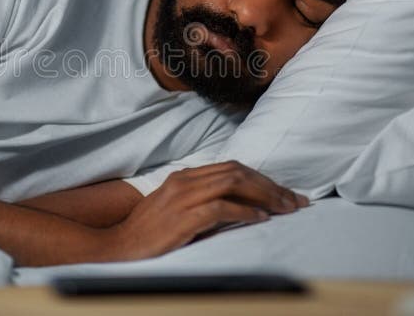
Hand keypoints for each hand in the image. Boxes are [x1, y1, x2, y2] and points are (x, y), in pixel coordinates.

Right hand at [103, 161, 308, 260]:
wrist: (119, 246)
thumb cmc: (149, 232)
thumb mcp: (175, 207)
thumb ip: (200, 199)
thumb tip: (237, 204)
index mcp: (184, 176)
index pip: (231, 168)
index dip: (261, 179)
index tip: (284, 194)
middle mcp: (185, 181)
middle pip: (237, 171)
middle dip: (270, 185)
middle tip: (294, 201)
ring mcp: (183, 197)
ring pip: (233, 184)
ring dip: (264, 196)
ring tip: (284, 209)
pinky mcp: (183, 217)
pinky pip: (221, 208)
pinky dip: (244, 212)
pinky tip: (260, 220)